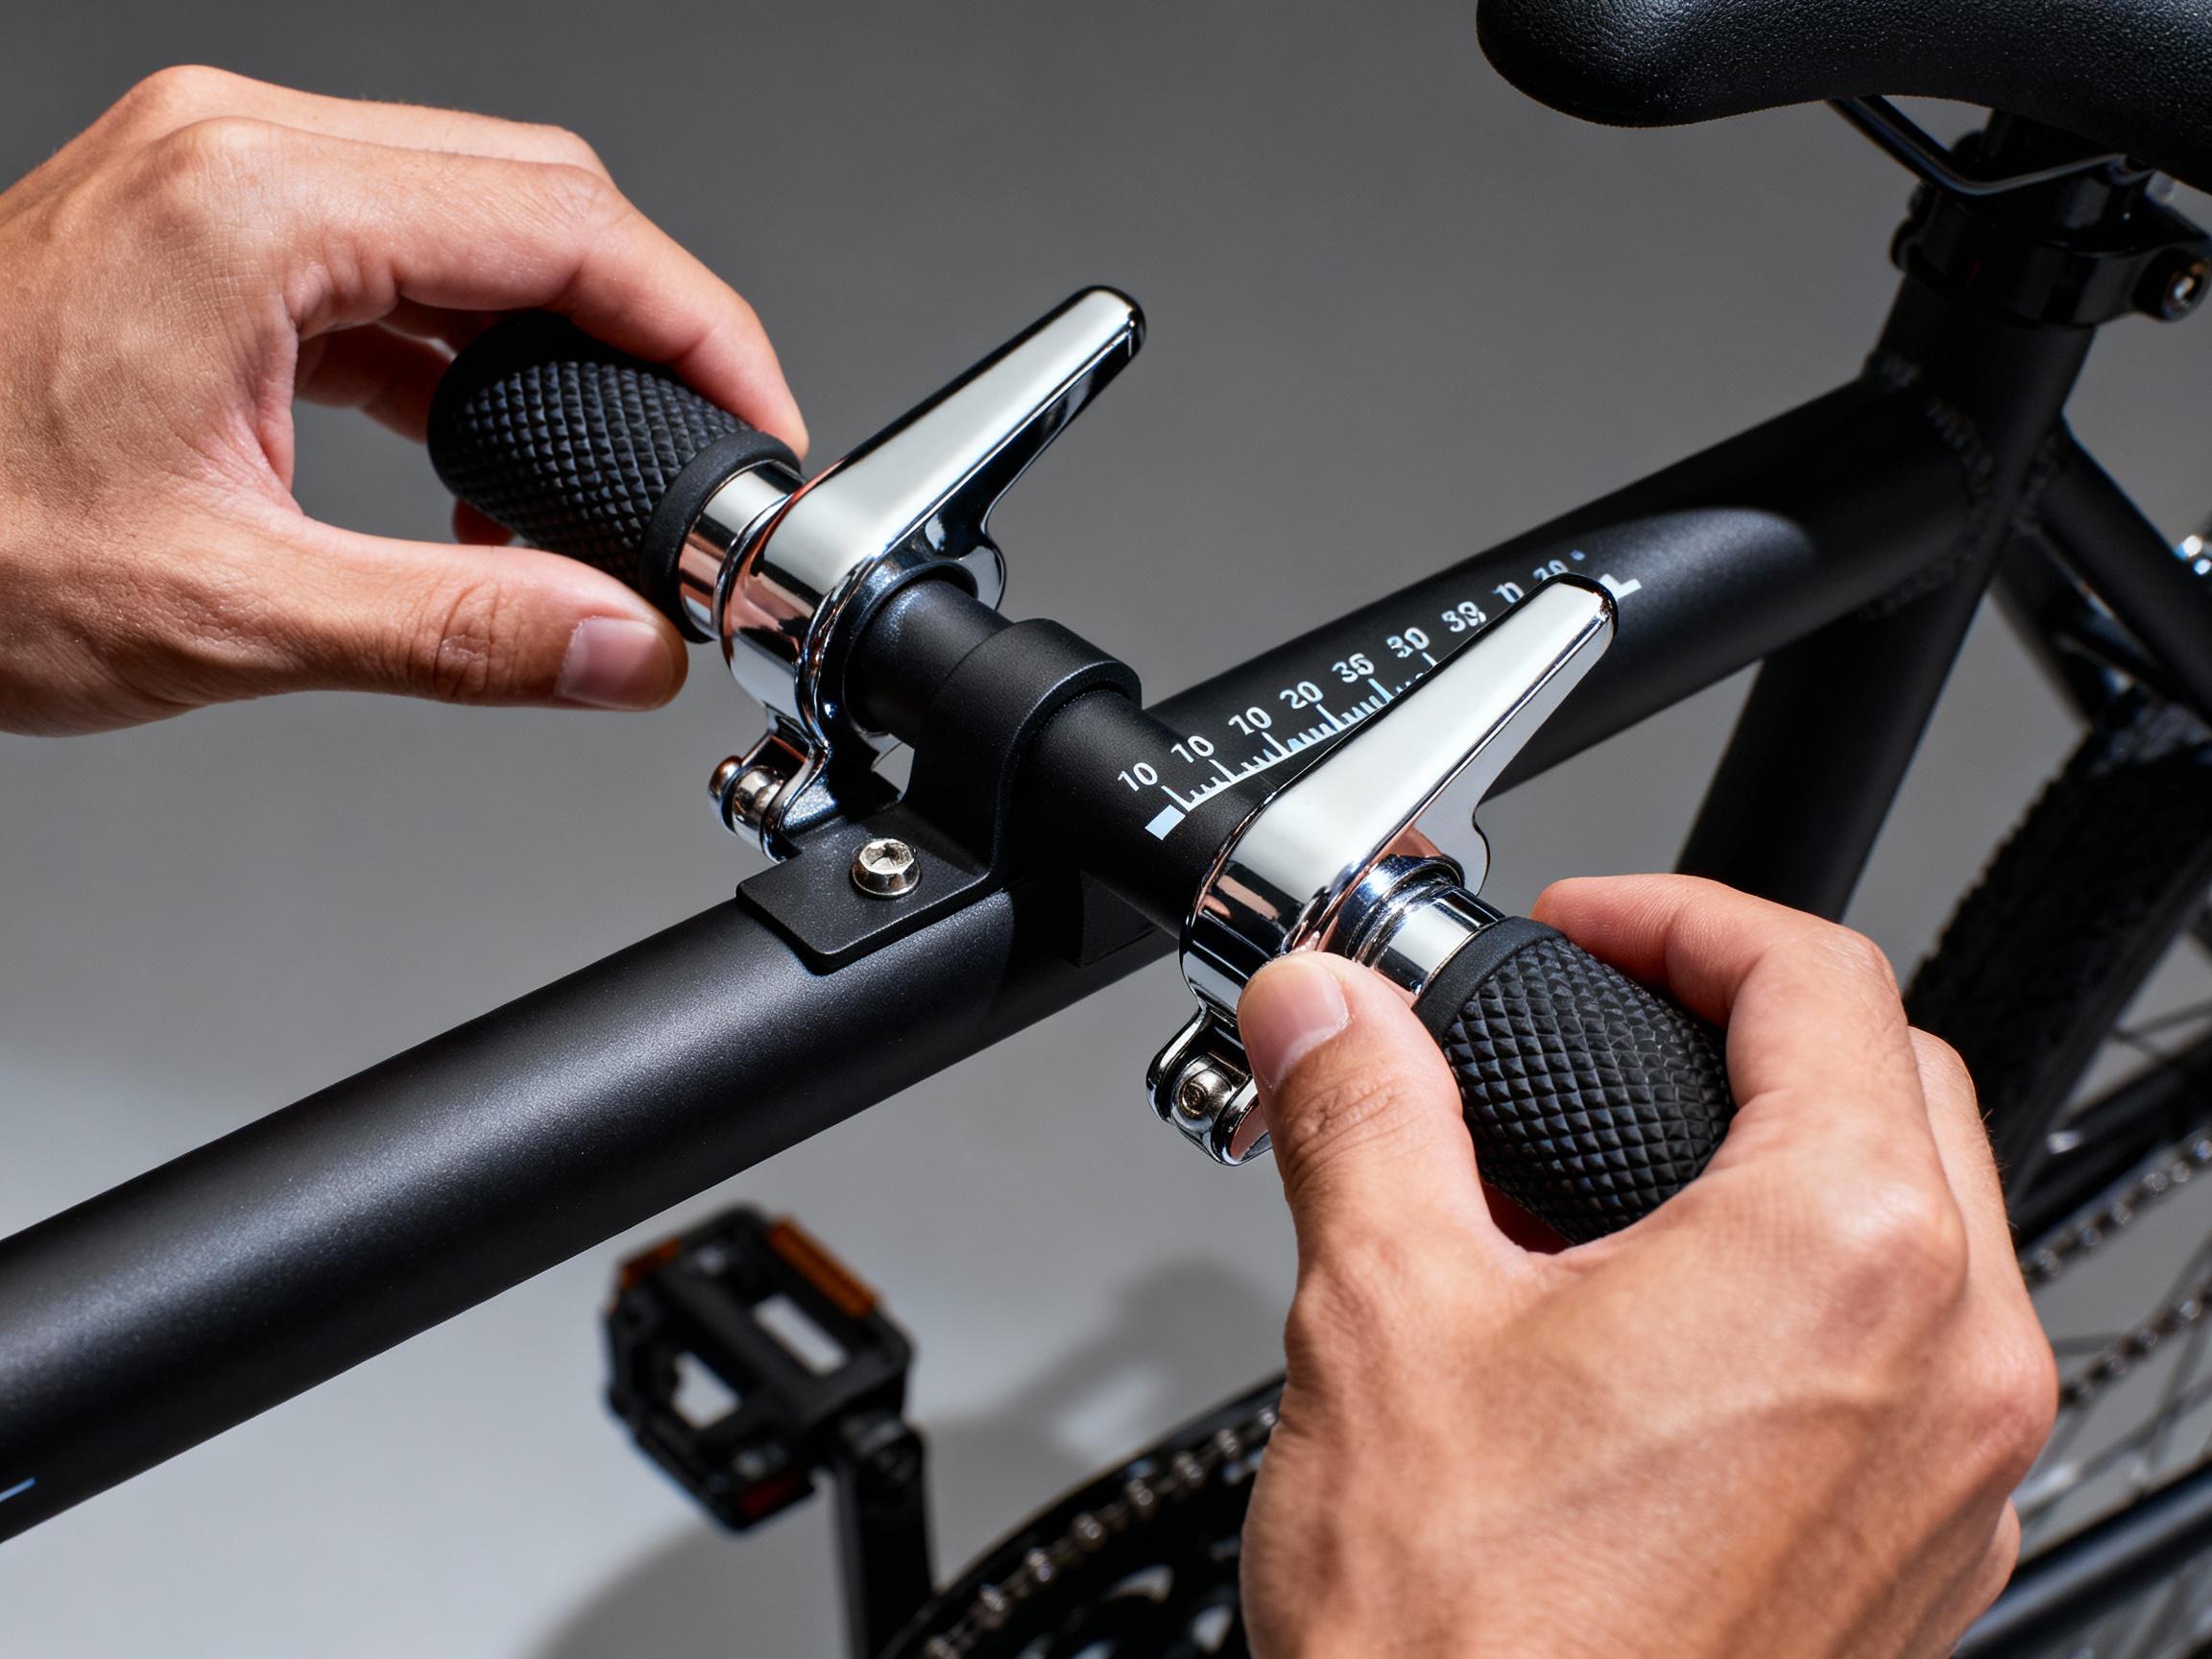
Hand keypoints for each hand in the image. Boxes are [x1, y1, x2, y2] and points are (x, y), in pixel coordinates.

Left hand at [0, 67, 805, 734]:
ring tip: (600, 476)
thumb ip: (458, 631)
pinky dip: (467, 355)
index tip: (759, 424)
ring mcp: (216, 177)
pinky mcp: (207, 228)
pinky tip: (485, 459)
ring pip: (472, 219)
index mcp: (255, 207)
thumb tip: (620, 647)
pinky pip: (392, 259)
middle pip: (538, 196)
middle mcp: (236, 153)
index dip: (700, 330)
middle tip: (707, 453)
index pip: (565, 225)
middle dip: (651, 328)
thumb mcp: (230, 608)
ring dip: (560, 343)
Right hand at [1234, 875, 2055, 1657]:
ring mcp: (1953, 1477)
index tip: (1584, 929)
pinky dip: (1799, 1286)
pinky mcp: (1916, 1560)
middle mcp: (1948, 1365)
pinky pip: (1903, 1358)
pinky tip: (1649, 1327)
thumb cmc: (1478, 1648)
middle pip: (1891, 1084)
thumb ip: (1360, 1113)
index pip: (1815, 980)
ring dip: (1776, 1152)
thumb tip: (1324, 1011)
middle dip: (1740, 1019)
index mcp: (1843, 1259)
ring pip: (1916, 1223)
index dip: (1678, 916)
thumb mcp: (1381, 1315)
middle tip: (1600, 1020)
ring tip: (1607, 1169)